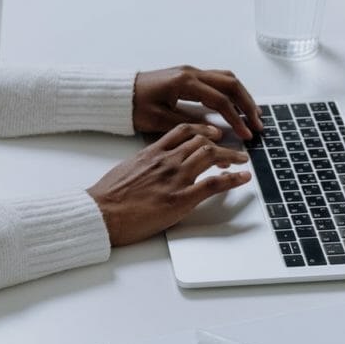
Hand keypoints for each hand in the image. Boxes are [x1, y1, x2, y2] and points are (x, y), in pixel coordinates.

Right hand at [87, 123, 250, 246]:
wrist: (101, 212)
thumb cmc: (108, 196)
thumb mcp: (126, 169)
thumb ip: (144, 164)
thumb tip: (152, 166)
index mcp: (152, 152)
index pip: (183, 132)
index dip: (202, 130)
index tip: (211, 134)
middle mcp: (167, 160)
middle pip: (202, 141)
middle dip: (221, 144)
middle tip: (232, 150)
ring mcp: (175, 178)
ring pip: (211, 156)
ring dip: (231, 157)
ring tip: (242, 160)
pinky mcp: (180, 199)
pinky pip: (213, 184)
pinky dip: (233, 179)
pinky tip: (243, 178)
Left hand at [133, 66, 263, 139]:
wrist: (120, 93)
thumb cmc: (135, 106)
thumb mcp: (159, 120)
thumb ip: (189, 125)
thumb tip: (215, 132)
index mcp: (185, 83)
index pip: (220, 100)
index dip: (236, 119)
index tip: (246, 135)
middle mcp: (191, 73)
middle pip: (231, 84)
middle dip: (248, 105)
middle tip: (258, 124)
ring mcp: (191, 72)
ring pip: (226, 79)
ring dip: (242, 96)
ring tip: (253, 115)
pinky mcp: (188, 76)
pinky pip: (217, 80)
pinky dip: (231, 92)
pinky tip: (236, 106)